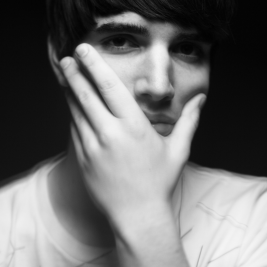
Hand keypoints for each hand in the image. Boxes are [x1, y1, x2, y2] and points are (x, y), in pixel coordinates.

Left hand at [60, 43, 204, 227]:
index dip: (95, 65)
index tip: (84, 49)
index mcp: (134, 128)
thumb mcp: (178, 151)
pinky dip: (73, 116)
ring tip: (64, 74)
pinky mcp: (83, 161)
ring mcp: (93, 148)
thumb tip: (201, 99)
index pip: (110, 88)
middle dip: (74, 73)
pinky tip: (72, 105)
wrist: (137, 217)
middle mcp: (110, 134)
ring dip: (69, 91)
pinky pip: (75, 132)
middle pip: (85, 96)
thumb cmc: (159, 183)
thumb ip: (189, 121)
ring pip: (76, 112)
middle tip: (66, 57)